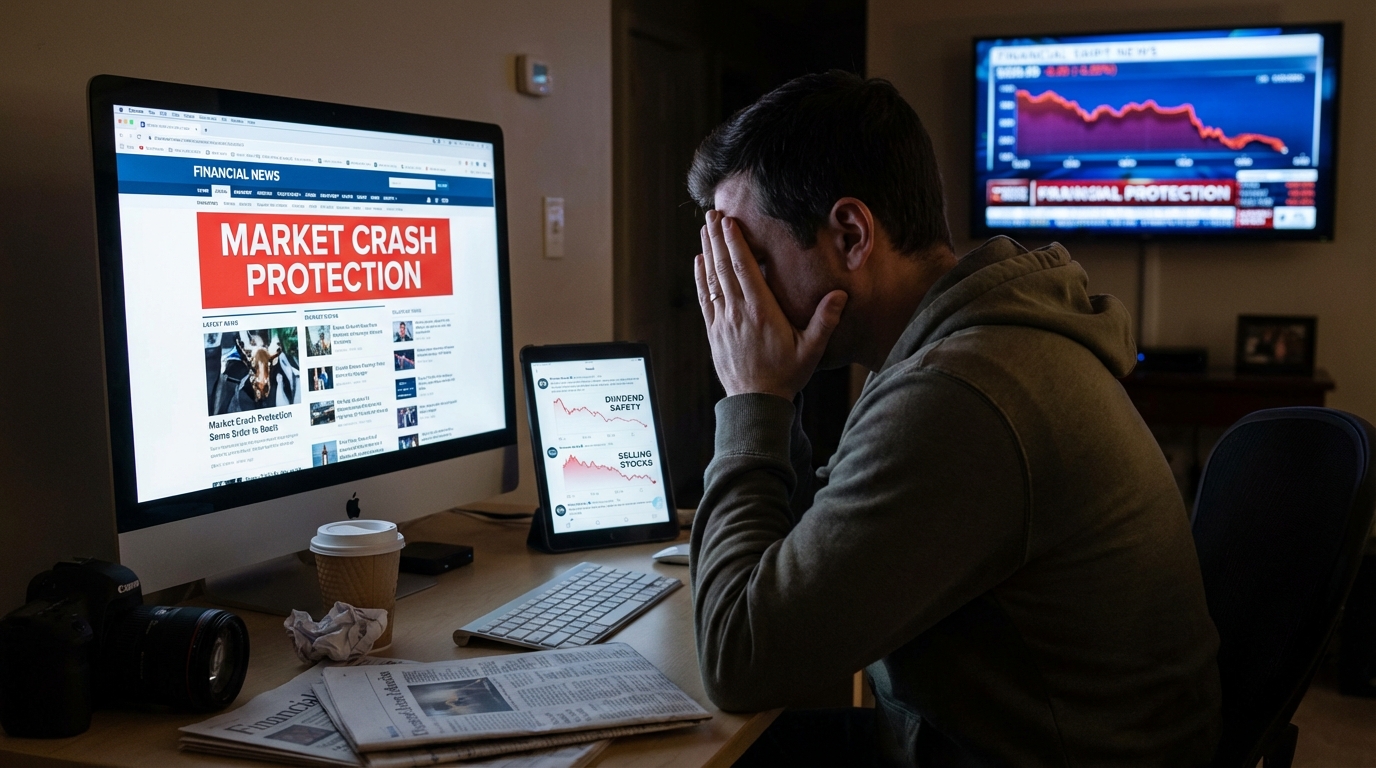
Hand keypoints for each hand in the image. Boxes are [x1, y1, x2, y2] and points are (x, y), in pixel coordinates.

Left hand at [694, 211, 846, 399]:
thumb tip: (840, 294)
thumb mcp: (811, 349)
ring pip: (712, 279)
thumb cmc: (786, 375)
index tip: (728, 221)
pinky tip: (700, 261)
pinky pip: (705, 298)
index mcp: (762, 311)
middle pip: (725, 267)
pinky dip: (701, 277)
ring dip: (708, 252)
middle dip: (718, 238)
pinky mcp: (714, 332)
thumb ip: (825, 320)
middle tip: (712, 214)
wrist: (755, 402)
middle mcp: (738, 312)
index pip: (745, 269)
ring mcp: (723, 321)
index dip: (735, 242)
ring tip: (704, 228)